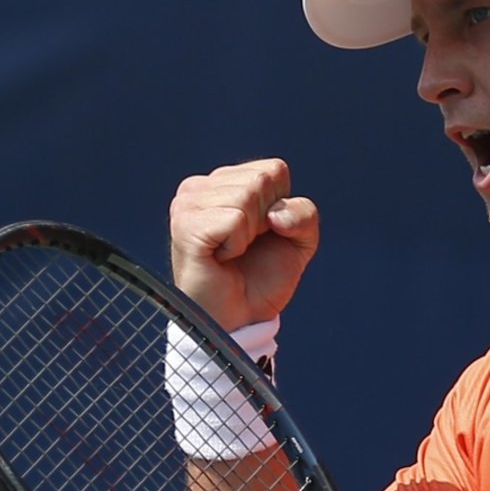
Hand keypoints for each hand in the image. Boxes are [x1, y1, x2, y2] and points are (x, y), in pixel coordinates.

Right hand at [169, 158, 319, 330]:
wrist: (239, 320)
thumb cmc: (261, 280)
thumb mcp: (298, 241)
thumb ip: (304, 214)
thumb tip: (275, 214)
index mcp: (222, 183)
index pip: (274, 170)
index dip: (281, 208)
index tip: (261, 236)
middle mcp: (199, 187)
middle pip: (263, 179)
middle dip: (267, 221)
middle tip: (245, 248)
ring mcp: (188, 204)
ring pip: (248, 196)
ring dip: (251, 234)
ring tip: (231, 253)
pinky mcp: (185, 225)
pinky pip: (235, 218)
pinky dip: (238, 244)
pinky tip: (221, 258)